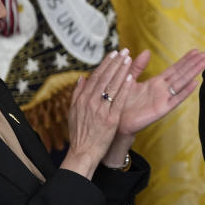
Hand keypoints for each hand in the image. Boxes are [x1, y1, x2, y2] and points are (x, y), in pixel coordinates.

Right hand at [62, 49, 134, 177]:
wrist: (82, 153)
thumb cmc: (80, 134)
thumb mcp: (74, 112)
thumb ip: (78, 94)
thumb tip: (82, 78)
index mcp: (82, 99)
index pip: (95, 77)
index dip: (105, 64)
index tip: (113, 53)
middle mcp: (90, 102)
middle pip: (104, 78)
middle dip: (115, 63)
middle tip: (125, 51)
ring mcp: (101, 110)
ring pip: (112, 87)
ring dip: (121, 71)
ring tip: (129, 59)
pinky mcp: (110, 120)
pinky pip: (119, 101)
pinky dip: (125, 89)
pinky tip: (131, 78)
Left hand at [117, 48, 204, 135]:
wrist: (117, 121)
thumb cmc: (122, 102)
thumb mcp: (129, 79)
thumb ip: (138, 66)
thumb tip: (146, 51)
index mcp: (156, 82)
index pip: (174, 68)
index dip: (185, 60)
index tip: (195, 51)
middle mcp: (163, 90)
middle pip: (181, 74)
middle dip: (193, 63)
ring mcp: (164, 99)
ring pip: (181, 83)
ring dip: (193, 73)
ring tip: (204, 63)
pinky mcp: (162, 109)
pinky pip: (175, 99)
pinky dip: (185, 91)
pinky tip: (195, 83)